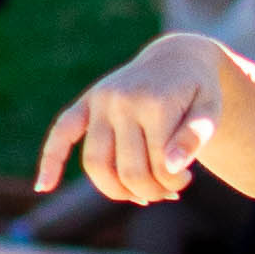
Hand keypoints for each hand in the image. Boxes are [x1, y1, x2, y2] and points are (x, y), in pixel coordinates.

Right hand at [36, 33, 224, 204]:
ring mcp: (100, 101)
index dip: (173, 182)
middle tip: (169, 190)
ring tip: (142, 196)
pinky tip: (44, 187)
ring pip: (96, 163)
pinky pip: (62, 132)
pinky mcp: (86, 103)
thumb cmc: (198, 91)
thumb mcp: (210, 110)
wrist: (177, 58)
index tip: (186, 179)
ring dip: (117, 191)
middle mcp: (121, 100)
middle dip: (151, 190)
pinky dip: (51, 160)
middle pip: (128, 170)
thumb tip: (171, 167)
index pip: (158, 164)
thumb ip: (196, 137)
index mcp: (154, 102)